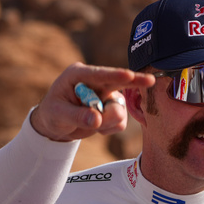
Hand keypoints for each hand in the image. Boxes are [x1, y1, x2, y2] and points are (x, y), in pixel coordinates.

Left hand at [29, 62, 154, 141]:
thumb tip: (96, 119)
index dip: (114, 75)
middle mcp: (95, 82)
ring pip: (119, 108)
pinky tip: (96, 128)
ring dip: (107, 121)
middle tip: (151, 80)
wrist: (54, 126)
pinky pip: (120, 122)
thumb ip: (76, 116)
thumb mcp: (58, 114)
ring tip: (90, 125)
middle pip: (120, 81)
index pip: (99, 74)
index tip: (127, 76)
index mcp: (79, 74)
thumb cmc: (52, 114)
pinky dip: (109, 128)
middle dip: (135, 82)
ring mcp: (106, 95)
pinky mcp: (111, 109)